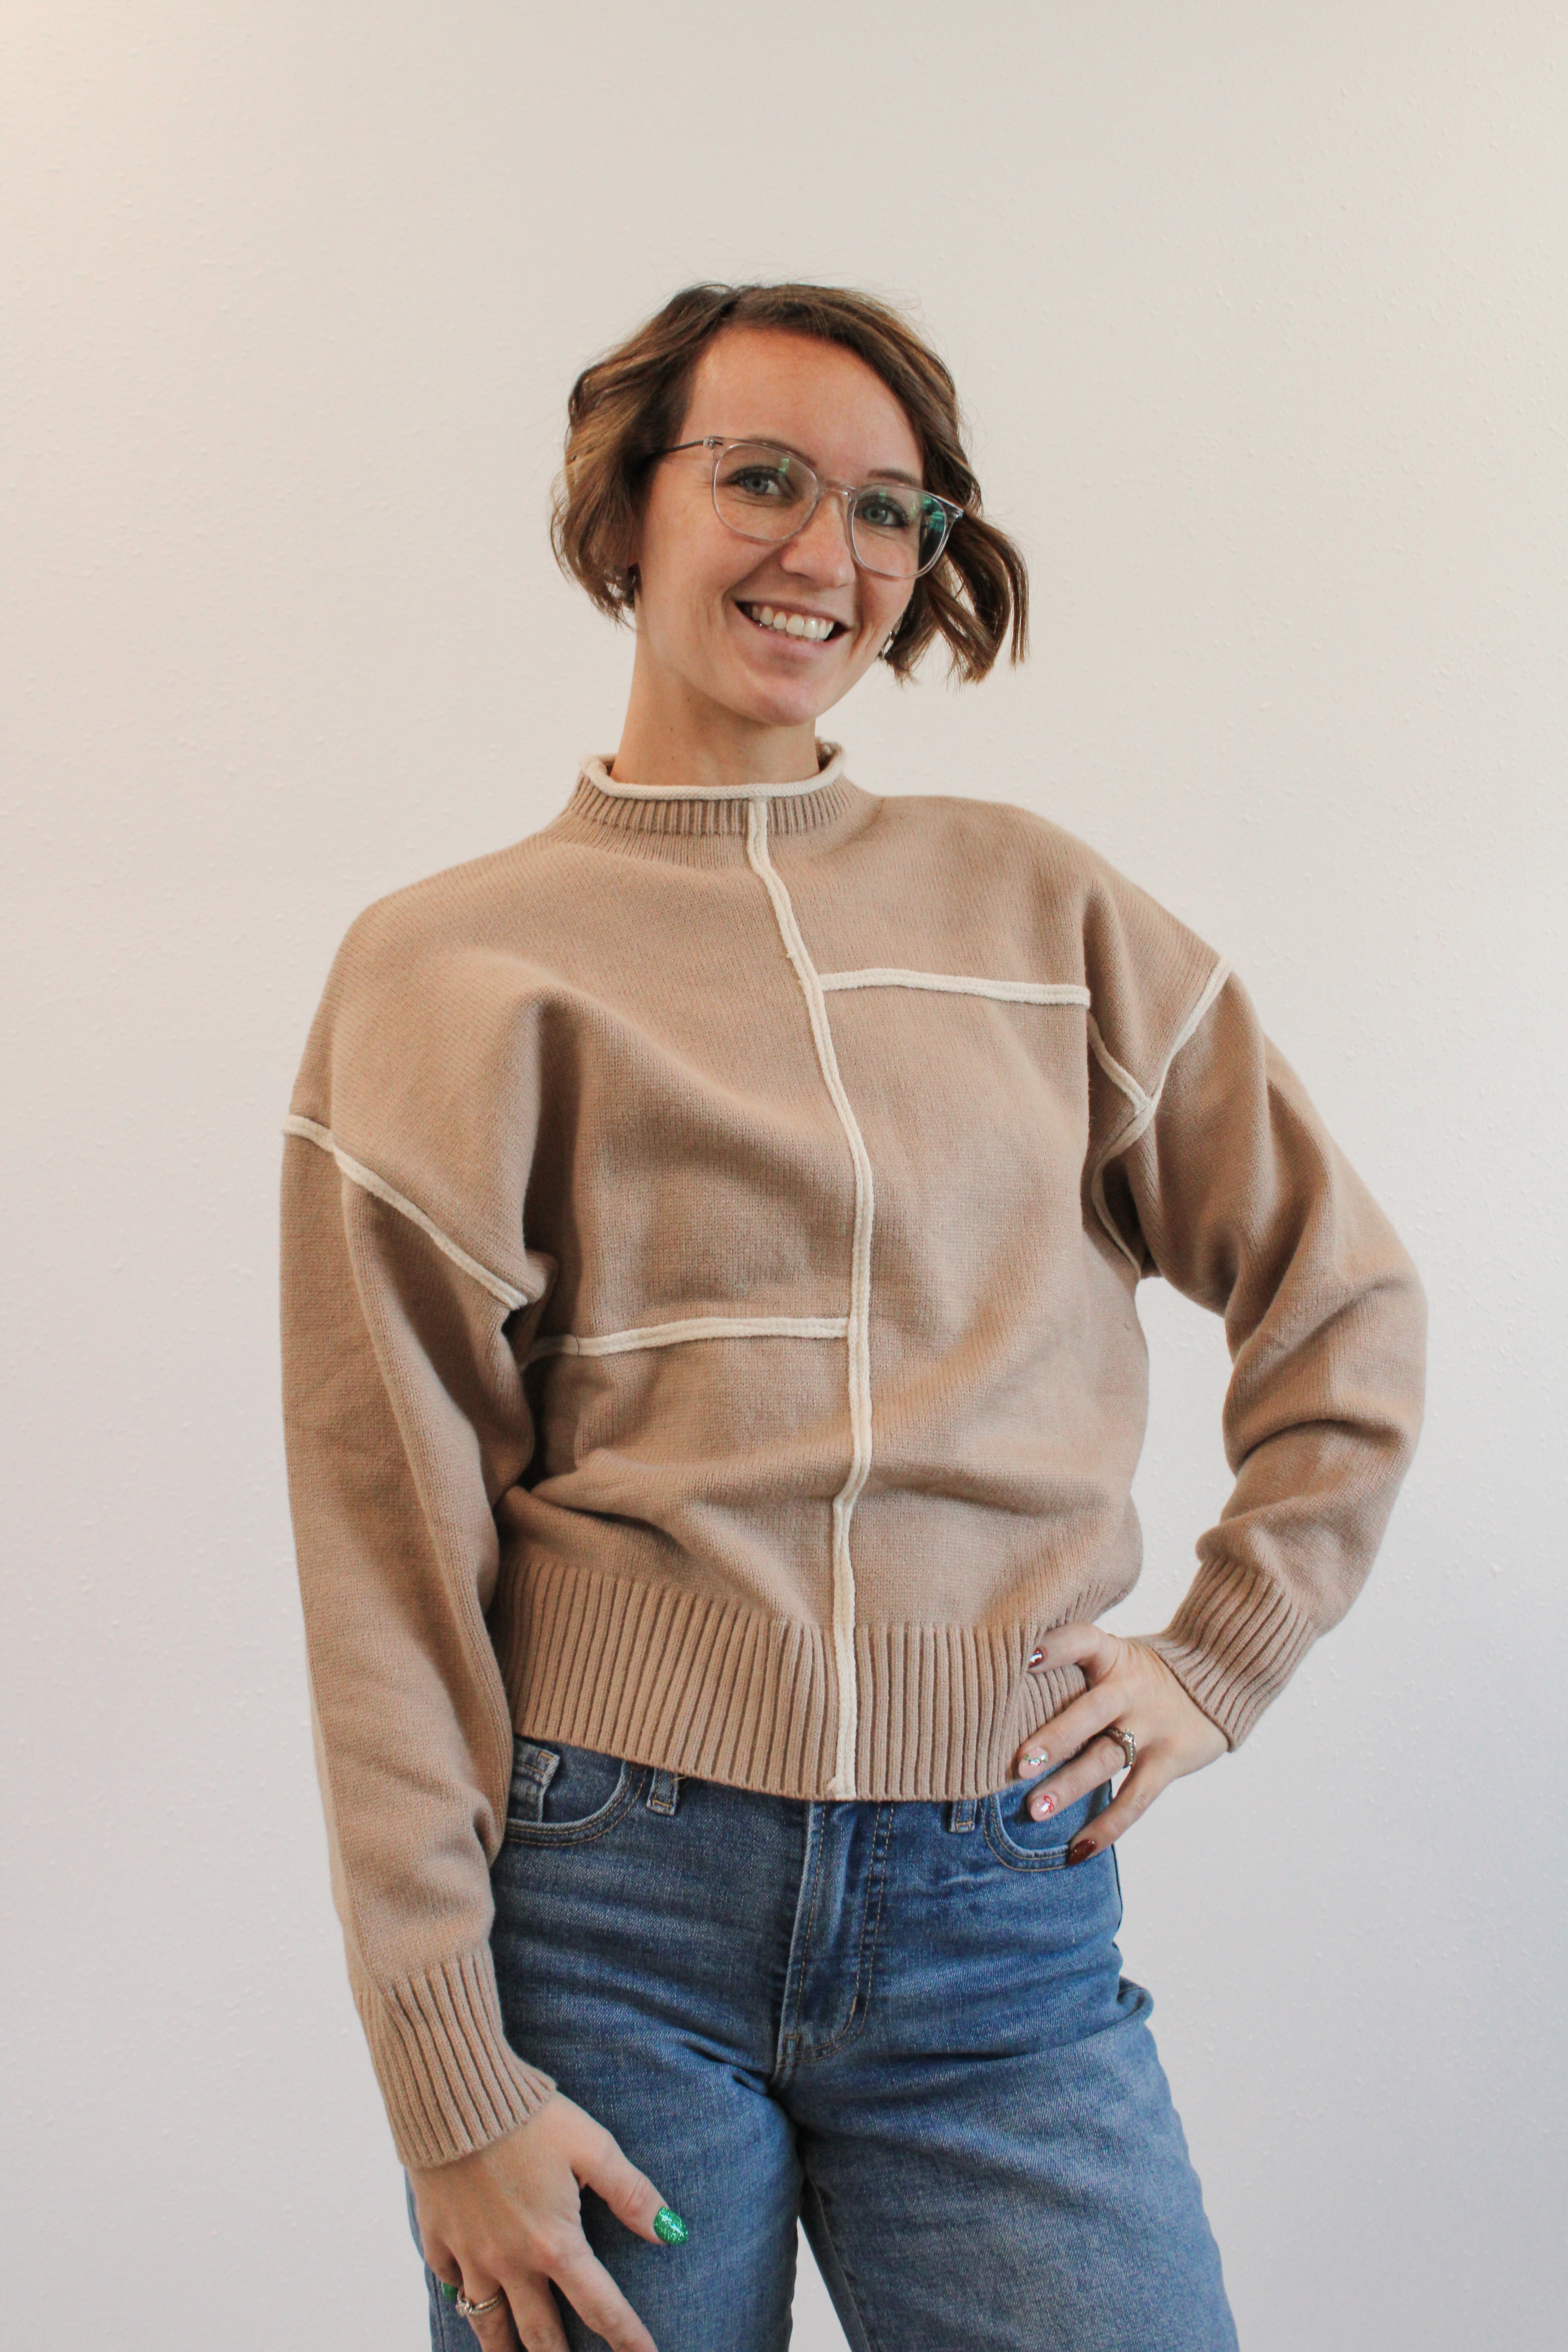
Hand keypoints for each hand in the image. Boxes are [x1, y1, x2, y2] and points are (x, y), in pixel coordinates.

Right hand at [409, 2093, 680, 2351]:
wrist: (453, 2094)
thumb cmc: (529, 2116)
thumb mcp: (592, 2146)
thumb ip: (631, 2194)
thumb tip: (671, 2232)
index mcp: (555, 2244)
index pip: (601, 2309)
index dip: (628, 2340)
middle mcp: (511, 2262)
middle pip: (540, 2335)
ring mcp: (470, 2255)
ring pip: (488, 2324)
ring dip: (505, 2350)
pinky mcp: (437, 2238)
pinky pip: (450, 2283)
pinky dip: (462, 2296)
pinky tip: (469, 2298)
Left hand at [1013, 1625, 1227, 1860]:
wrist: (1220, 1677)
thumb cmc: (1145, 1671)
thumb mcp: (1116, 1656)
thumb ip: (1075, 1667)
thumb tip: (1004, 1684)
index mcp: (1114, 1656)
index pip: (1082, 1641)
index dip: (1054, 1648)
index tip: (1023, 1660)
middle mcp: (1132, 1688)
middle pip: (1090, 1711)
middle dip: (1055, 1738)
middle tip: (1020, 1762)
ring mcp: (1152, 1725)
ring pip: (1107, 1758)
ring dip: (1070, 1786)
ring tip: (1035, 1810)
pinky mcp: (1170, 1759)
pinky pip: (1136, 1798)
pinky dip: (1108, 1826)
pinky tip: (1078, 1849)